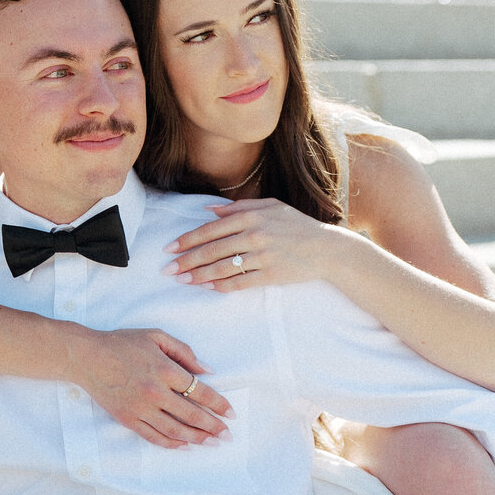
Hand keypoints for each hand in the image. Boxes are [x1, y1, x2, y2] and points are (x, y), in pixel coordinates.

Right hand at [76, 327, 233, 448]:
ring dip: (196, 438)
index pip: (201, 392)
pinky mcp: (128, 419)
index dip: (219, 404)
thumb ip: (184, 352)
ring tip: (211, 443)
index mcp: (165, 370)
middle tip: (227, 436)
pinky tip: (183, 446)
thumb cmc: (122, 343)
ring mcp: (141, 408)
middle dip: (213, 427)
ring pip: (174, 430)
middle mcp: (156, 392)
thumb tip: (207, 370)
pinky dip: (170, 443)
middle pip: (191, 415)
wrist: (87, 357)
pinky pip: (153, 436)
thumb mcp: (156, 337)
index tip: (231, 414)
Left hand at [163, 199, 332, 290]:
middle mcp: (255, 234)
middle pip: (212, 250)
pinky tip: (206, 287)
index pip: (211, 229)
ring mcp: (263, 256)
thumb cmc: (296, 225)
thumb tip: (209, 209)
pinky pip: (240, 282)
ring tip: (182, 280)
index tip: (170, 248)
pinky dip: (221, 286)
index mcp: (252, 216)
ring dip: (198, 275)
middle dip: (186, 260)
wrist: (326, 248)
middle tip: (168, 269)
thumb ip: (239, 206)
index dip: (188, 240)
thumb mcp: (270, 206)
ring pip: (222, 268)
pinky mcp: (271, 275)